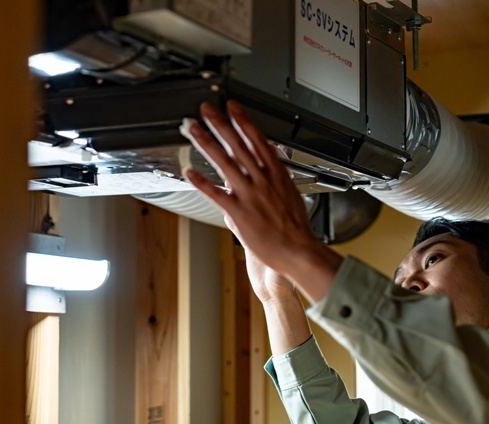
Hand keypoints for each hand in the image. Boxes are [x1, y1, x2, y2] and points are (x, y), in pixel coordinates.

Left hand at [182, 101, 342, 301]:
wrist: (298, 251)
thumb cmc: (296, 229)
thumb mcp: (290, 197)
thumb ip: (273, 183)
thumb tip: (261, 178)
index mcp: (276, 175)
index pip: (258, 140)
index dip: (244, 121)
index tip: (233, 107)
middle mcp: (262, 181)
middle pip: (238, 146)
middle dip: (221, 125)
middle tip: (207, 109)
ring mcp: (250, 196)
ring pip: (225, 164)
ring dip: (207, 144)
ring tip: (194, 130)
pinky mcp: (239, 213)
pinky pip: (217, 195)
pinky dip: (203, 182)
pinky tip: (190, 172)